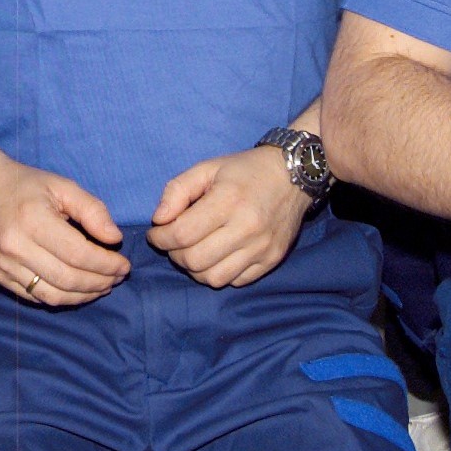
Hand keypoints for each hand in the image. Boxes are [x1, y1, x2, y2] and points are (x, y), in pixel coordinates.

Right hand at [0, 148, 129, 306]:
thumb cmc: (25, 185)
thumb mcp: (62, 186)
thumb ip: (92, 210)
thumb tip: (115, 239)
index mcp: (33, 220)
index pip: (78, 254)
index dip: (106, 264)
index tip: (124, 265)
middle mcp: (15, 246)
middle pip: (67, 279)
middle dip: (99, 283)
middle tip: (118, 277)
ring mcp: (3, 265)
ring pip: (52, 296)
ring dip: (83, 296)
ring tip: (102, 286)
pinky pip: (35, 297)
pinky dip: (61, 297)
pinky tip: (77, 289)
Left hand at [147, 145, 309, 287]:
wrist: (293, 175)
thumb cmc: (245, 170)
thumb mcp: (208, 168)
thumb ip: (177, 190)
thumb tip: (159, 220)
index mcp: (228, 200)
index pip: (182, 234)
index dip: (160, 238)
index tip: (156, 233)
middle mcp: (247, 228)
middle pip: (194, 260)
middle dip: (174, 254)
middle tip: (173, 242)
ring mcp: (262, 248)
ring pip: (213, 278)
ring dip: (195, 269)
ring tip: (193, 251)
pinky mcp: (272, 260)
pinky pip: (236, 281)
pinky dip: (219, 273)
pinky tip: (216, 256)